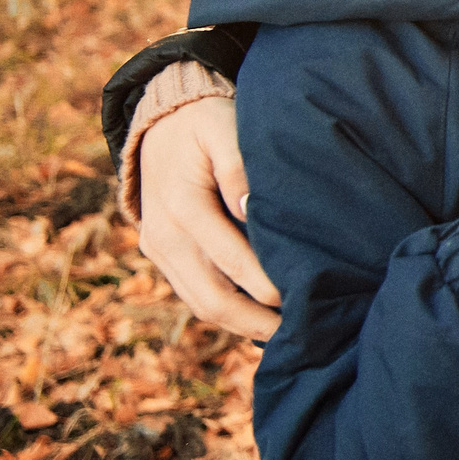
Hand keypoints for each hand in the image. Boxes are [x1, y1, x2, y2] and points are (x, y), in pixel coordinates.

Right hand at [138, 97, 279, 340]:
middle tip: (298, 336)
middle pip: (210, 297)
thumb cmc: (203, 123)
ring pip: (199, 303)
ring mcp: (158, 249)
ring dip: (239, 324)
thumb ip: (238, 166)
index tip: (301, 301)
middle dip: (254, 321)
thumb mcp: (223, 127)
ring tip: (284, 336)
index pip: (230, 260)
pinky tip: (257, 320)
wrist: (159, 123)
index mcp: (183, 206)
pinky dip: (223, 311)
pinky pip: (192, 293)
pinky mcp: (160, 254)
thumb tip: (251, 209)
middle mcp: (164, 235)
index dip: (265, 285)